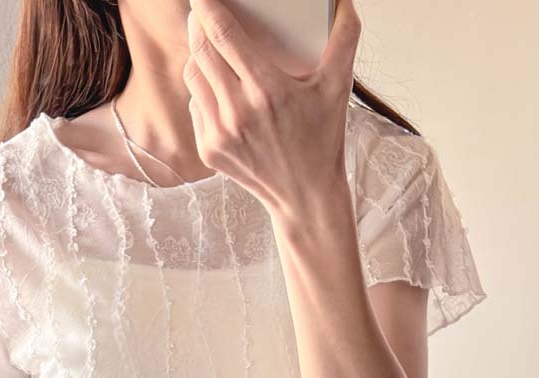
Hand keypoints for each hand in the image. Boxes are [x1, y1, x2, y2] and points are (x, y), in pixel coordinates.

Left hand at [183, 0, 361, 215]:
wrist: (305, 197)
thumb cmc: (322, 140)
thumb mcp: (338, 88)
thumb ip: (344, 39)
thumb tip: (345, 1)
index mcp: (267, 90)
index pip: (223, 35)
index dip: (207, 8)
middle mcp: (238, 112)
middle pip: (201, 51)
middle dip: (198, 25)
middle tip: (203, 14)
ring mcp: (219, 134)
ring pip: (193, 77)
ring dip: (199, 57)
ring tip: (212, 50)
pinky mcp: (208, 150)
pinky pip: (195, 106)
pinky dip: (203, 93)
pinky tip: (220, 91)